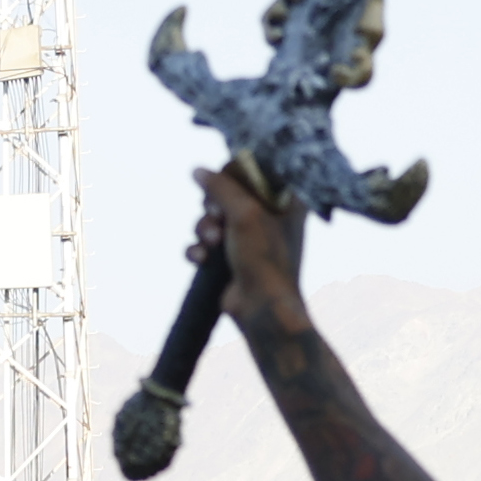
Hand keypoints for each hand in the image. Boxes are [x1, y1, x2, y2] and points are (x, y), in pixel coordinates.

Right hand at [195, 163, 308, 334]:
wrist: (262, 309)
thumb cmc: (265, 258)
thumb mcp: (244, 213)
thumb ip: (220, 187)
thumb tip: (197, 171)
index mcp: (283, 200)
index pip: (252, 171)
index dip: (232, 177)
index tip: (224, 188)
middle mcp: (267, 216)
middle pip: (224, 194)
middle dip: (213, 208)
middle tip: (217, 217)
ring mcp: (246, 239)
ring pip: (209, 219)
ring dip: (204, 229)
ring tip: (211, 244)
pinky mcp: (228, 260)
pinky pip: (202, 244)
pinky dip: (198, 249)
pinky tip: (201, 259)